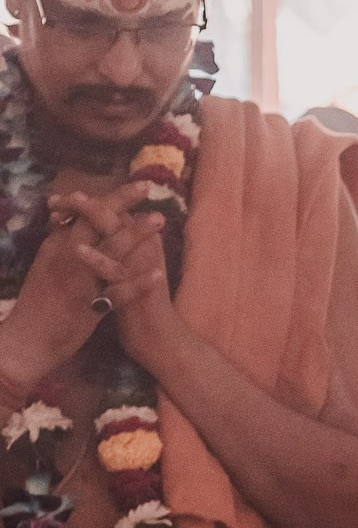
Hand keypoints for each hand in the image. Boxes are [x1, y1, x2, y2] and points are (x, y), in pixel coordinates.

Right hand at [0, 186, 155, 392]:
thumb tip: (71, 226)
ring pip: (109, 250)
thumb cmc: (38, 305)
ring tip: (159, 220)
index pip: (83, 213)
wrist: (27, 341)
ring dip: (136, 234)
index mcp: (57, 246)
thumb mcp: (46, 267)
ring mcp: (79, 281)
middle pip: (95, 221)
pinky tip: (158, 274)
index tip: (130, 187)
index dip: (107, 198)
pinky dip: (138, 283)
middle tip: (148, 186)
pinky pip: (117, 293)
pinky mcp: (88, 306)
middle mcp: (67, 257)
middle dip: (122, 202)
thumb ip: (60, 246)